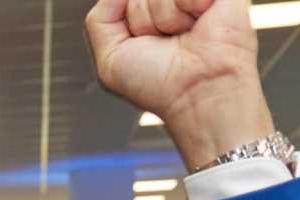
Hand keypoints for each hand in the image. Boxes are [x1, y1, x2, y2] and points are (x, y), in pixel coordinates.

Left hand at [84, 0, 271, 170]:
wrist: (197, 91)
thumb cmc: (157, 83)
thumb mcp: (110, 59)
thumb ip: (100, 20)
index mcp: (145, 14)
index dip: (128, 22)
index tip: (143, 44)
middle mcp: (169, 2)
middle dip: (142, 20)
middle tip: (165, 41)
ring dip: (165, 17)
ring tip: (183, 34)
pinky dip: (187, 4)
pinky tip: (199, 21)